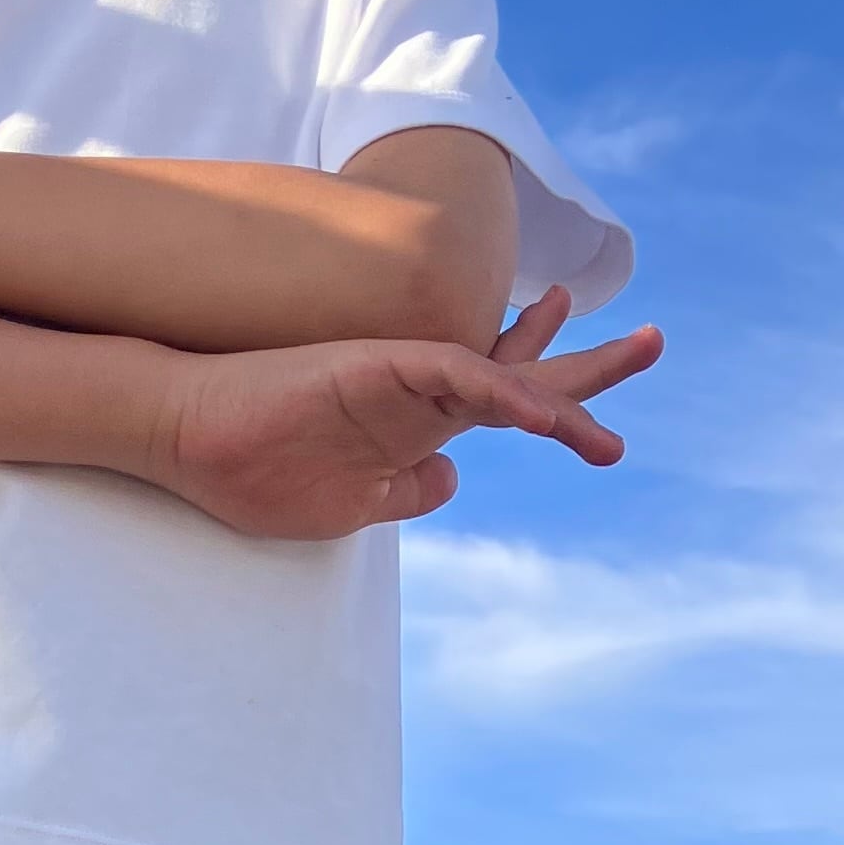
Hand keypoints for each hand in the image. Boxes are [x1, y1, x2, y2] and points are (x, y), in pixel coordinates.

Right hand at [148, 288, 661, 541]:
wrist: (188, 434)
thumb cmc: (252, 470)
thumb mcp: (348, 502)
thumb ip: (404, 489)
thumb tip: (454, 480)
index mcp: (415, 424)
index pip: (500, 408)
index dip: (555, 410)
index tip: (608, 437)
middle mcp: (420, 392)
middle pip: (521, 372)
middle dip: (590, 365)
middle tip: (656, 342)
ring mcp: (402, 375)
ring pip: (502, 369)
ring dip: (569, 375)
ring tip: (638, 353)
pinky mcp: (379, 365)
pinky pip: (457, 374)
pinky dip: (508, 388)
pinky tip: (551, 410)